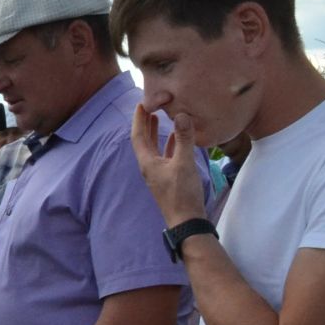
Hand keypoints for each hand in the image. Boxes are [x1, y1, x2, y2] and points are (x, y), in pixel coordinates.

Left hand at [129, 102, 206, 226]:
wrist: (186, 220)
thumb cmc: (182, 193)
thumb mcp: (184, 163)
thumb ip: (183, 139)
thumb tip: (182, 115)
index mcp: (147, 162)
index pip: (138, 136)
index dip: (138, 119)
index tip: (140, 104)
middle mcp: (149, 166)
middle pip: (143, 141)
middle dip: (145, 124)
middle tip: (148, 107)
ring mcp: (158, 173)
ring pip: (154, 148)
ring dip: (155, 133)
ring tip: (159, 118)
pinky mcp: (169, 178)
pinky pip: (166, 156)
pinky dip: (169, 144)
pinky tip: (176, 138)